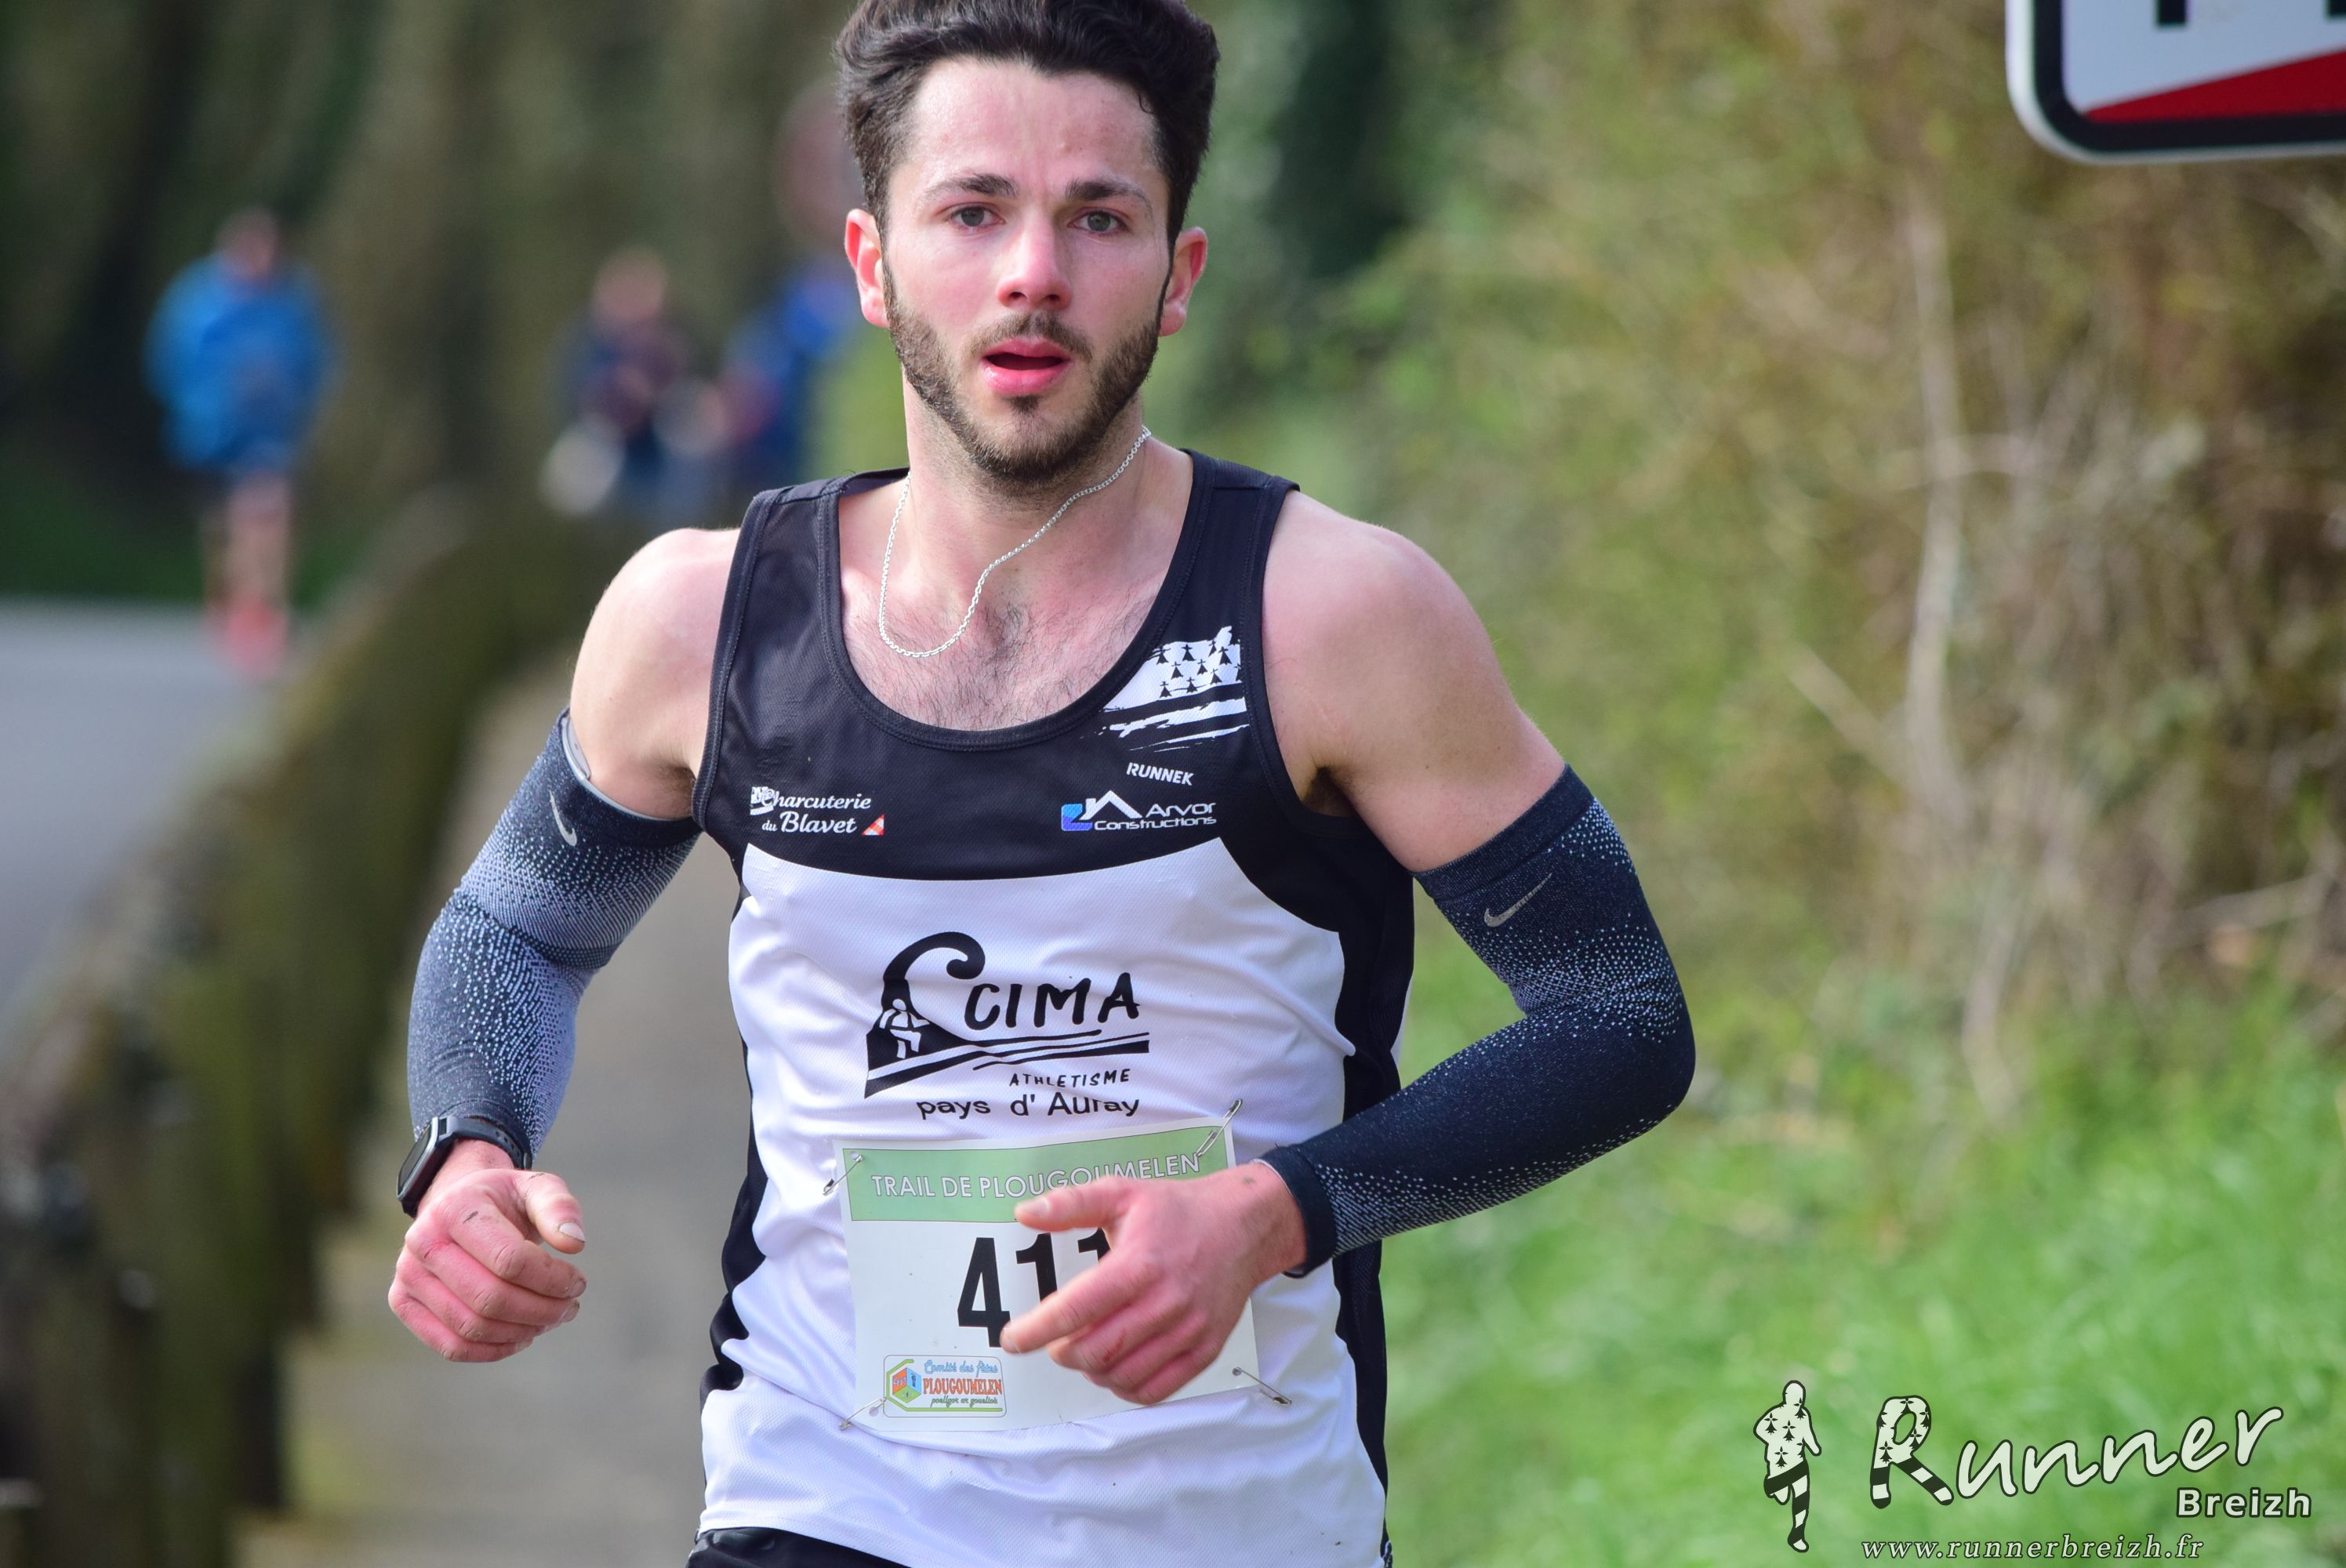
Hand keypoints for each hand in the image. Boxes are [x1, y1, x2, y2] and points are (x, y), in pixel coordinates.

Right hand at [388, 1138, 587, 1362]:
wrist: (459, 1206)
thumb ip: (559, 1208)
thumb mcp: (536, 1188)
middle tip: (570, 1307)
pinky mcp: (403, 1302)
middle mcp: (422, 1241)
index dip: (552, 1280)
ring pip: (471, 1327)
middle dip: (542, 1310)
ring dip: (523, 1331)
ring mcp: (407, 1275)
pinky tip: (523, 1336)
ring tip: (552, 1319)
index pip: (509, 1260)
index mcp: (455, 1208)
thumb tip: (574, 1243)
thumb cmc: (504, 1201)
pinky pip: (450, 1345)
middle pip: (490, 1298)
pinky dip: (493, 1350)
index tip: (578, 1282)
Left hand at [997, 1162, 1304, 1404]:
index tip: (1012, 1338)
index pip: (1077, 1309)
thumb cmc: (1178, 1211)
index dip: (1037, 1330)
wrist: (1244, 1226)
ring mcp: (1188, 1330)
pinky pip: (1156, 1390)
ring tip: (1084, 1350)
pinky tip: (1115, 1367)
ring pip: (1122, 1376)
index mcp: (1139, 1264)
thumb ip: (1071, 1204)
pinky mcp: (1205, 1350)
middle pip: (1096, 1352)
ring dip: (1091, 1371)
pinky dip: (1125, 1387)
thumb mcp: (1123, 1193)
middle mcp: (1165, 1302)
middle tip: (1054, 1341)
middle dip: (1062, 1352)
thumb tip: (1024, 1213)